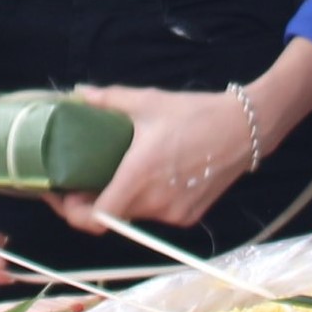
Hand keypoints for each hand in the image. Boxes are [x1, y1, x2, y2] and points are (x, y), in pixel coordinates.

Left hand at [53, 86, 260, 233]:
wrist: (247, 127)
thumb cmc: (194, 114)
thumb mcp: (147, 101)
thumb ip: (107, 100)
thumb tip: (76, 92)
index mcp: (138, 178)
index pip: (96, 219)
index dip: (73, 212)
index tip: (64, 194)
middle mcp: (155, 204)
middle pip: (112, 216)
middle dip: (93, 201)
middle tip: (82, 178)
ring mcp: (174, 214)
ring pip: (134, 216)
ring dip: (121, 199)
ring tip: (116, 173)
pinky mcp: (189, 216)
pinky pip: (157, 214)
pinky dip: (146, 200)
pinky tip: (149, 177)